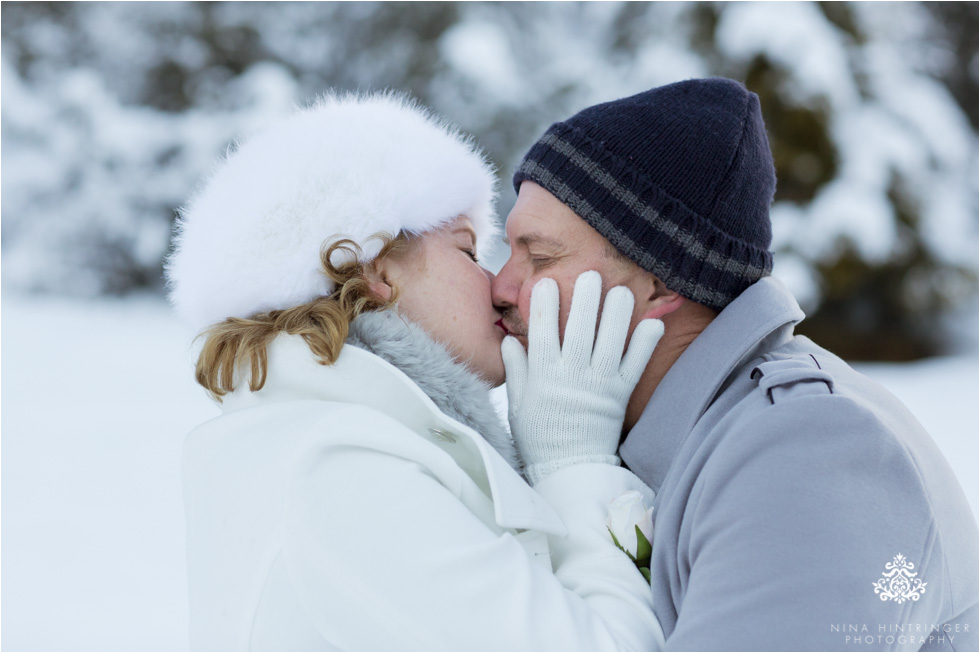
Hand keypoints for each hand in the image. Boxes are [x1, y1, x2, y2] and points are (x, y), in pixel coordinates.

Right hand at [502, 271, 663, 483]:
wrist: (568, 470)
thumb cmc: (538, 436)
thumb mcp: (518, 404)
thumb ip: (515, 370)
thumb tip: (508, 340)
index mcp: (543, 377)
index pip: (542, 334)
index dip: (544, 307)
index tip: (547, 283)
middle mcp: (571, 378)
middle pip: (579, 332)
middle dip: (584, 301)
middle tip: (590, 274)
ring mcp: (598, 386)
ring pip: (609, 343)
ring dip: (616, 315)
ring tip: (621, 290)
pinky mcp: (620, 396)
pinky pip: (635, 366)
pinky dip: (645, 345)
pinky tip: (653, 322)